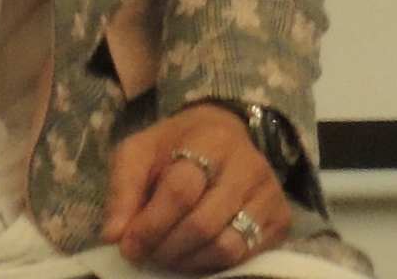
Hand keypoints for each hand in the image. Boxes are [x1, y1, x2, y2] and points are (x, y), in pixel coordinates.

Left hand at [104, 104, 288, 270]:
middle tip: (146, 253)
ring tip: (167, 255)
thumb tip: (114, 236)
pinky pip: (246, 255)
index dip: (151, 224)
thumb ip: (123, 190)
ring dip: (189, 260)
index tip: (128, 245)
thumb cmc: (175, 144)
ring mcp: (270, 195)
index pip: (180, 190)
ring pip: (227, 245)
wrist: (223, 132)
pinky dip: (213, 264)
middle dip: (167, 246)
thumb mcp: (139, 152)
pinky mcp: (282, 220)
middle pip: (203, 223)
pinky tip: (192, 256)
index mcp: (209, 141)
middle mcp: (247, 167)